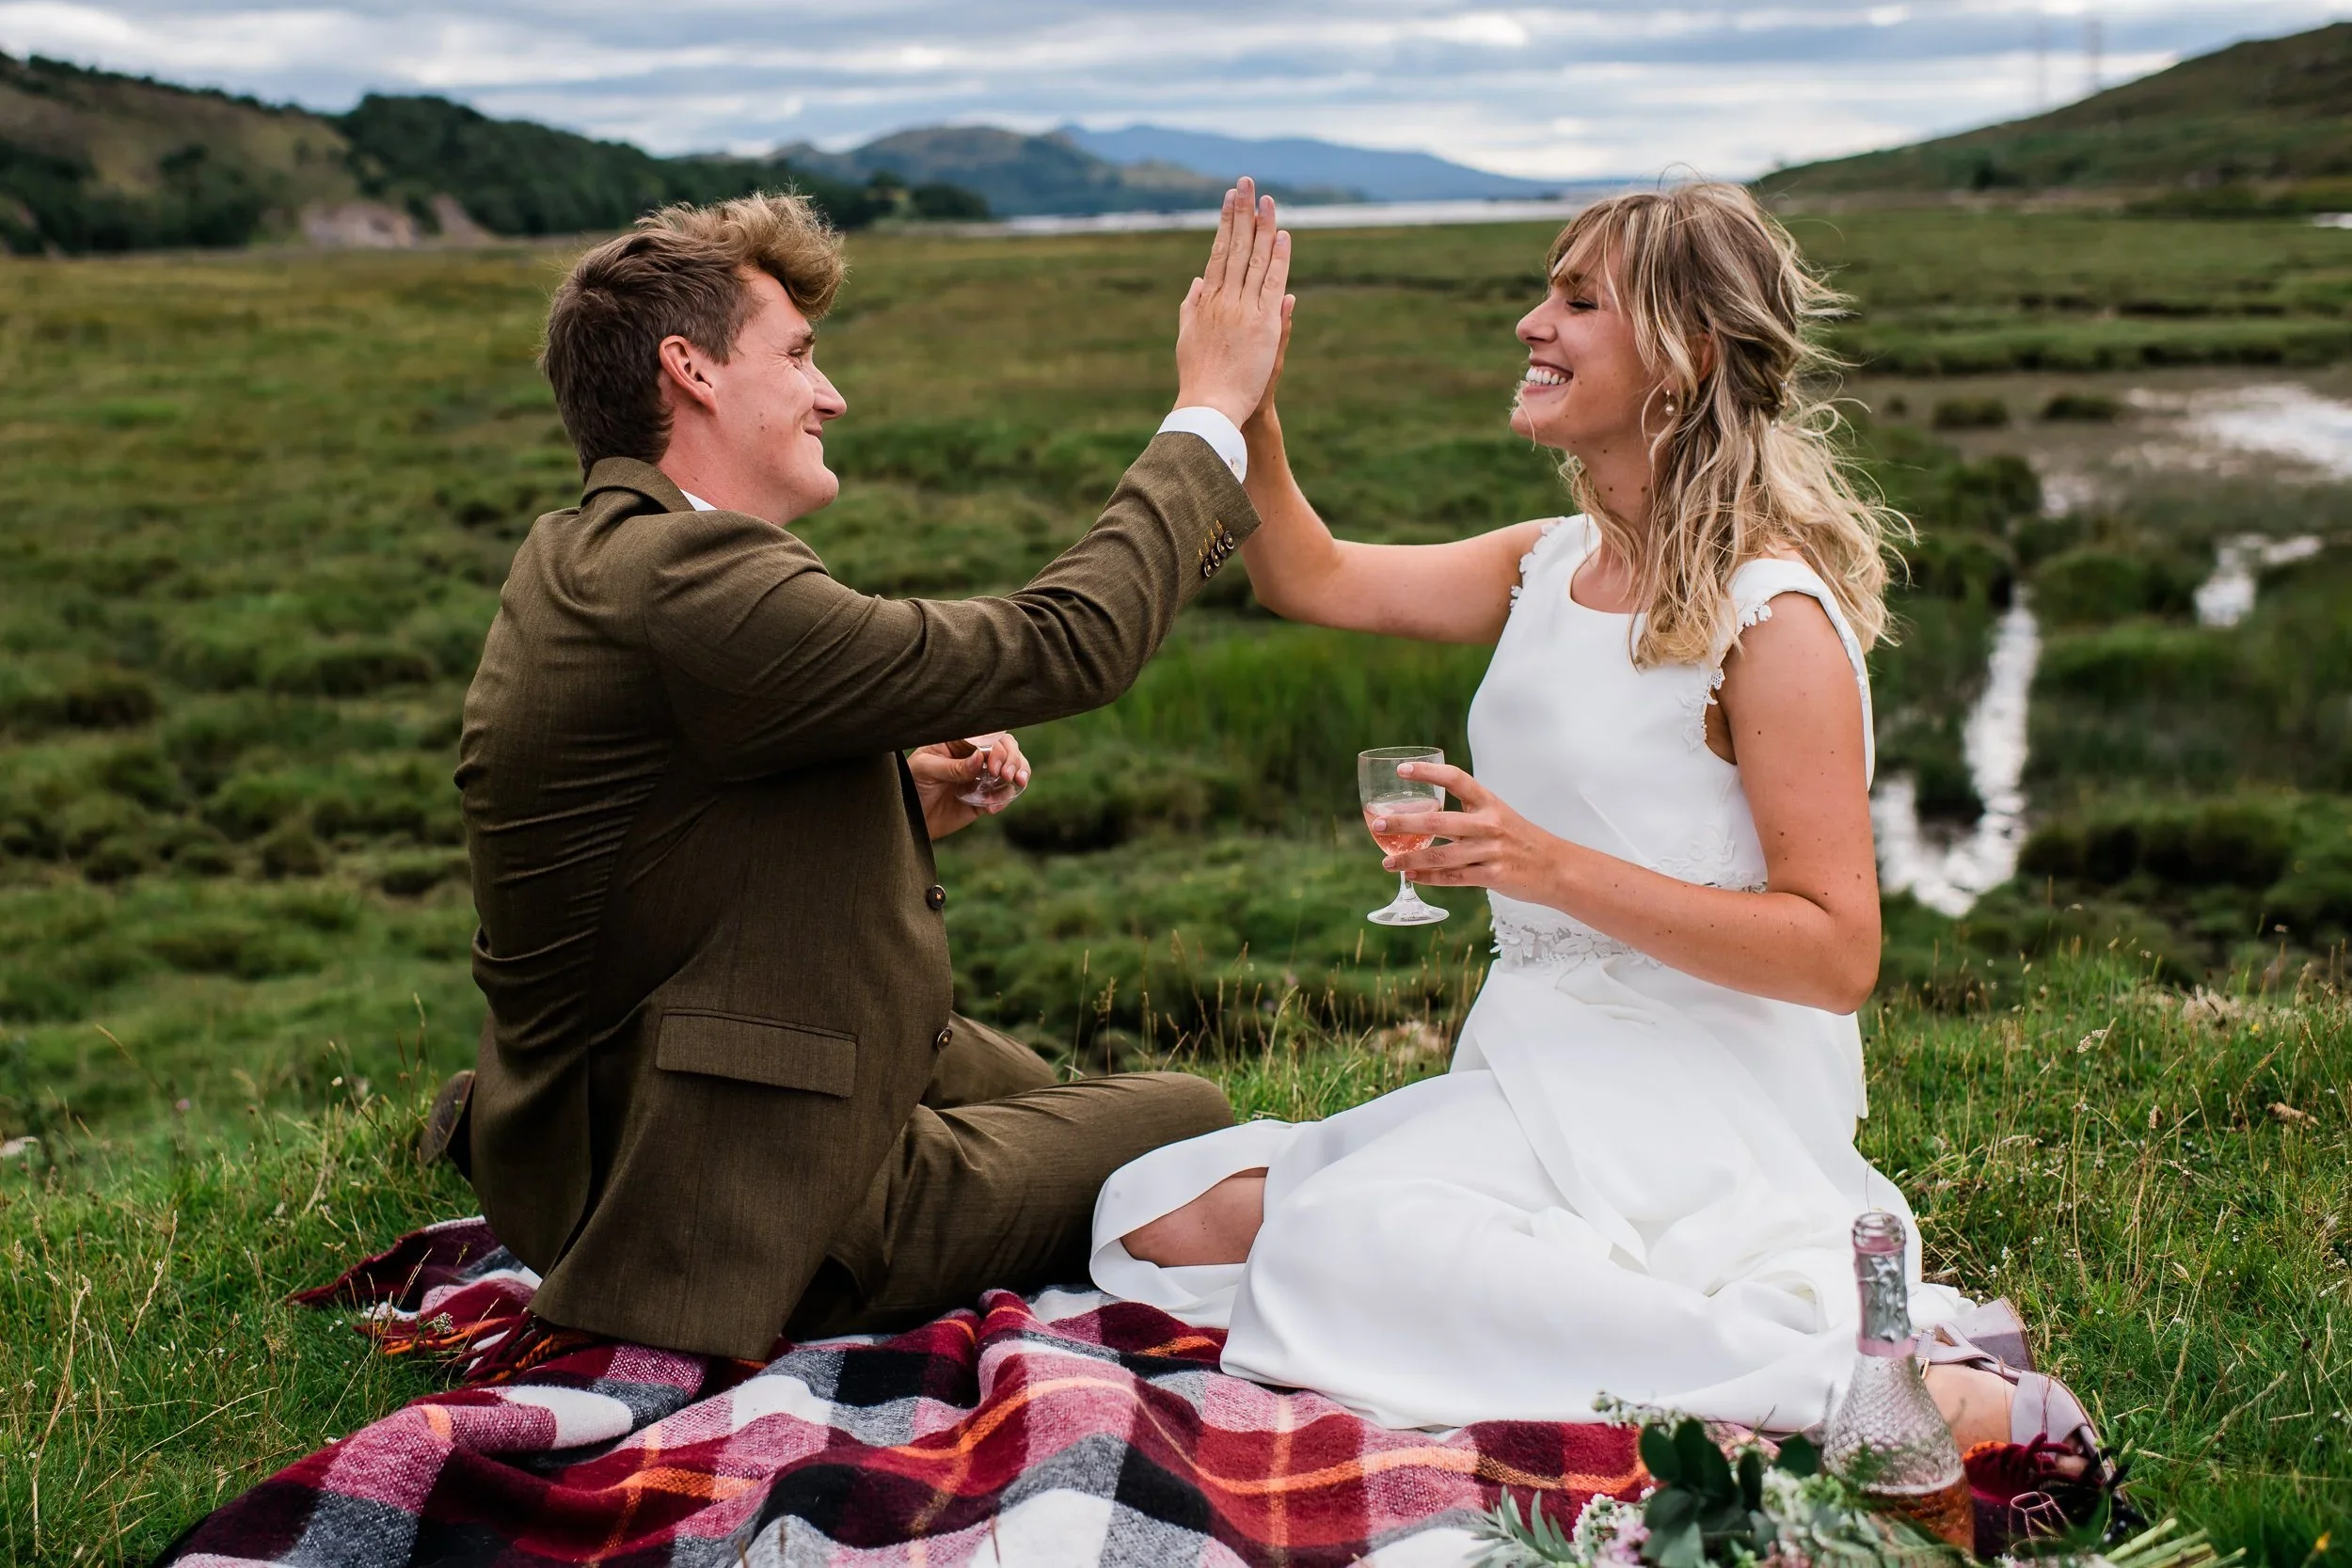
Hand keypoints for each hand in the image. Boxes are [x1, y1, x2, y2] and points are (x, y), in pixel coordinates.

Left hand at [908, 732, 1031, 839]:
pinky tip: (992, 807)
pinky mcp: (983, 799)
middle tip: (1007, 774)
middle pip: (1006, 748)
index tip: (992, 765)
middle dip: (1013, 759)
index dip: (997, 746)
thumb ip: (953, 766)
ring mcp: (980, 777)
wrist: (907, 819)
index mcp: (958, 742)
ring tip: (1017, 782)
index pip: (987, 735)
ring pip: (1011, 768)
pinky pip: (1003, 795)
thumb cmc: (910, 785)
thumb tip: (981, 758)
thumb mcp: (926, 769)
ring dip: (1019, 772)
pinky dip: (1005, 798)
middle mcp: (973, 756)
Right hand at [1175, 177, 1293, 429]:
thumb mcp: (1188, 338)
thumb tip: (1198, 282)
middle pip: (1235, 247)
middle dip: (1241, 212)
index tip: (1229, 199)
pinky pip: (1271, 283)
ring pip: (1254, 259)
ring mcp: (1242, 309)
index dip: (1226, 224)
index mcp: (1206, 301)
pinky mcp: (1262, 323)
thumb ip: (1193, 308)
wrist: (1210, 406)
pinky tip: (1282, 234)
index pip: (1218, 253)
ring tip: (1265, 198)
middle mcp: (1223, 299)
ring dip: (1261, 225)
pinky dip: (1278, 258)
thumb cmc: (1199, 379)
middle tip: (1246, 182)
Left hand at [1371, 761, 1563, 904]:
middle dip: (1403, 823)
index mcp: (1489, 803)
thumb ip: (1467, 813)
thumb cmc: (1521, 839)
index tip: (1401, 770)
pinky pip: (1453, 878)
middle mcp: (1488, 824)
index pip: (1456, 779)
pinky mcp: (1492, 876)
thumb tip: (1426, 815)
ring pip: (1441, 856)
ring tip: (1387, 862)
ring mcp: (1490, 851)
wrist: (1557, 867)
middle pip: (1437, 821)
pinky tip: (1411, 877)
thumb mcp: (1499, 815)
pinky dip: (1429, 878)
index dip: (1428, 772)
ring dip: (1409, 860)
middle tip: (1377, 825)